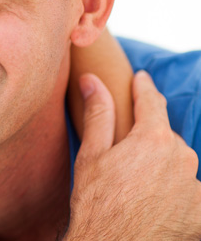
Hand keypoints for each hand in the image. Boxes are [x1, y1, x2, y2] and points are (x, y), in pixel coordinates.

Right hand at [65, 71, 200, 239]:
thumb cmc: (98, 204)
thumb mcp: (91, 156)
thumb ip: (98, 115)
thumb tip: (91, 81)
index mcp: (152, 138)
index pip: (151, 102)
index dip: (143, 88)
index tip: (140, 78)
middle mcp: (181, 157)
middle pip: (165, 137)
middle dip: (147, 139)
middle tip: (124, 155)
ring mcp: (195, 185)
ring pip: (177, 164)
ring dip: (161, 167)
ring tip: (135, 186)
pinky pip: (189, 190)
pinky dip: (174, 191)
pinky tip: (153, 202)